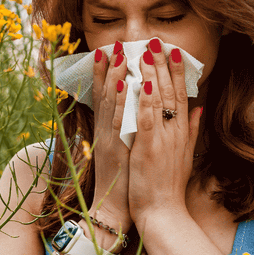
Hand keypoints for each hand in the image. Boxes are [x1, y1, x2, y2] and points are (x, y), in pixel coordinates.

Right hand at [90, 43, 131, 232]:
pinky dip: (119, 102)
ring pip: (110, 103)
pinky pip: (118, 122)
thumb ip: (138, 131)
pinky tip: (121, 85)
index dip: (110, 73)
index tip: (113, 51)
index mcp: (112, 132)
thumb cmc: (129, 183)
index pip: (110, 97)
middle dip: (109, 67)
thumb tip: (147, 113)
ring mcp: (110, 140)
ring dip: (112, 76)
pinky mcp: (115, 151)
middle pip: (106, 94)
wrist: (116, 211)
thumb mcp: (132, 152)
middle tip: (113, 43)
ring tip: (115, 54)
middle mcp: (107, 132)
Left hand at [128, 39, 201, 226]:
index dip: (177, 71)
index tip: (173, 51)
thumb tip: (199, 107)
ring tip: (144, 51)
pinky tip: (137, 82)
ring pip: (157, 100)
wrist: (164, 212)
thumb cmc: (170, 186)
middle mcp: (175, 132)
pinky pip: (144, 119)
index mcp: (182, 132)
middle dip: (162, 65)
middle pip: (170, 92)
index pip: (181, 95)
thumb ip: (192, 130)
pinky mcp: (147, 148)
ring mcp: (162, 139)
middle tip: (156, 41)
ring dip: (150, 74)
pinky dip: (141, 100)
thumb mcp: (185, 155)